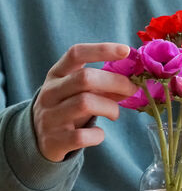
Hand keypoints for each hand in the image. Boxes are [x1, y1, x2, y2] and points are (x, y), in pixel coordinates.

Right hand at [33, 43, 137, 161]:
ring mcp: (51, 116)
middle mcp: (50, 93)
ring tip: (114, 114)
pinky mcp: (55, 140)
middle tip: (132, 89)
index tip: (125, 51)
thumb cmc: (66, 109)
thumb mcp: (78, 93)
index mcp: (56, 75)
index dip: (102, 50)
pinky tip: (99, 134)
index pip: (76, 53)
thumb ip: (102, 86)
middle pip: (85, 78)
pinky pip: (83, 136)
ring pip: (85, 104)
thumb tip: (133, 82)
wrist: (40, 139)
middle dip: (116, 82)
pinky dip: (98, 135)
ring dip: (110, 108)